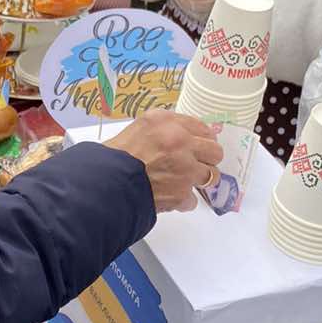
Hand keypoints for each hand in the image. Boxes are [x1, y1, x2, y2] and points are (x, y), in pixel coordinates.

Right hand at [106, 113, 221, 212]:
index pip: (203, 128)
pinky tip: (170, 195)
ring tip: (182, 180)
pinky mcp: (181, 194)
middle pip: (215, 151)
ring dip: (199, 180)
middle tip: (195, 163)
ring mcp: (184, 170)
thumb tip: (190, 134)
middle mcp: (180, 143)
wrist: (106, 183)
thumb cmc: (118, 156)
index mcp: (168, 122)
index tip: (201, 145)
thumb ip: (168, 126)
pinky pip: (193, 199)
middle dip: (207, 159)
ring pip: (211, 176)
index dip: (203, 139)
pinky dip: (183, 200)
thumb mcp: (141, 126)